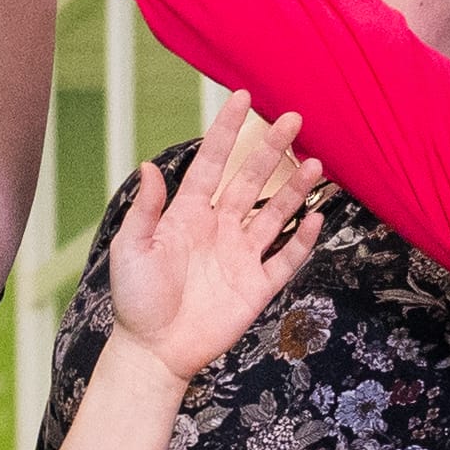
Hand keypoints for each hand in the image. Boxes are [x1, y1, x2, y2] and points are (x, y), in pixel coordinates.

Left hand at [100, 103, 322, 382]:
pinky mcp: (256, 287)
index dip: (226, 131)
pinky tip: (316, 217)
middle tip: (294, 119)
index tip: (242, 98)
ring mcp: (241, 256)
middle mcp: (219, 228)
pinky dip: (302, 240)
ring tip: (317, 164)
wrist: (154, 351)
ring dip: (295, 189)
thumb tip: (149, 166)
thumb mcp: (131, 249)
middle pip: (251, 179)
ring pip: (274, 214)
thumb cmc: (135, 299)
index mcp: (187, 214)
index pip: (212, 163)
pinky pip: (286, 258)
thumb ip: (145, 209)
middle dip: (271, 149)